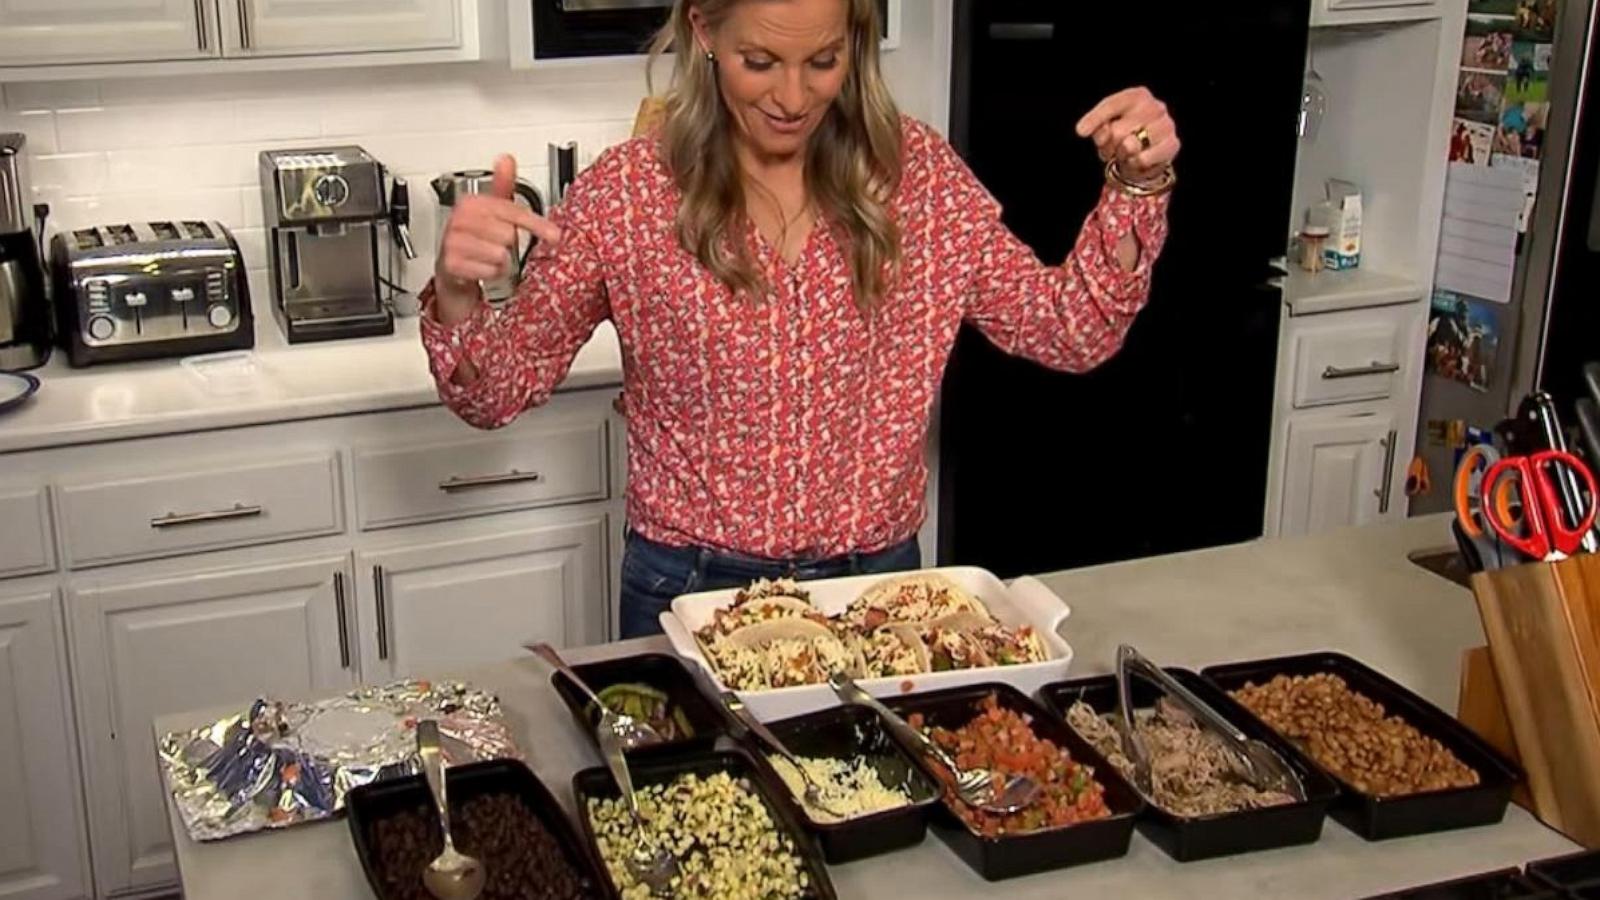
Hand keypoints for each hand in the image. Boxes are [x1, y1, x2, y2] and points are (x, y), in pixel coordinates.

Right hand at [434, 154, 562, 305]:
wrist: (452, 266)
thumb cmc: (474, 236)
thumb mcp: (491, 209)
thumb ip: (502, 185)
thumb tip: (506, 158)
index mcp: (471, 203)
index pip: (513, 212)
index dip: (537, 225)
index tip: (554, 235)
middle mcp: (460, 220)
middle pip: (508, 235)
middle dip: (508, 244)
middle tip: (497, 244)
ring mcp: (454, 242)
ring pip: (500, 254)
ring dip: (501, 261)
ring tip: (489, 256)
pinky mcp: (452, 264)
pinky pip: (490, 270)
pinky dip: (491, 273)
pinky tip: (482, 267)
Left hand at [1075, 87, 1179, 183]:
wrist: (1144, 158)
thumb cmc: (1122, 138)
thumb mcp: (1105, 130)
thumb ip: (1099, 128)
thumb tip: (1100, 132)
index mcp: (1138, 96)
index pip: (1113, 104)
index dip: (1095, 118)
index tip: (1081, 131)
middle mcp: (1155, 106)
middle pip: (1118, 129)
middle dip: (1110, 144)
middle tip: (1113, 149)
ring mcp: (1166, 125)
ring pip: (1131, 145)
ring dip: (1122, 155)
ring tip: (1125, 154)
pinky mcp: (1172, 144)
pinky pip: (1143, 158)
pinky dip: (1135, 164)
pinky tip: (1137, 160)